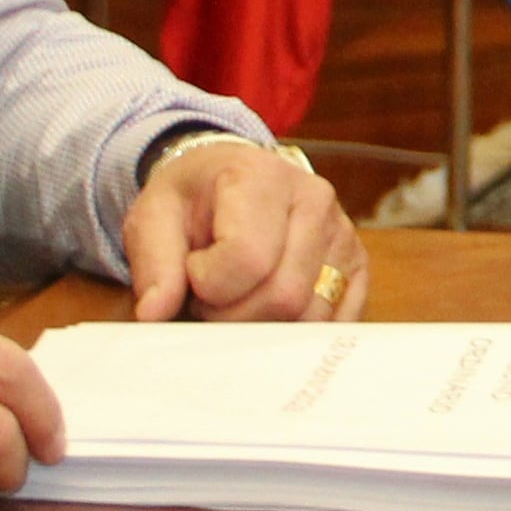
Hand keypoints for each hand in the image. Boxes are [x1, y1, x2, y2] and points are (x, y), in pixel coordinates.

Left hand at [121, 135, 367, 323]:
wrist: (228, 180)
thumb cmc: (193, 199)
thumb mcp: (154, 217)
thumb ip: (154, 264)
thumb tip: (153, 314)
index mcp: (261, 177)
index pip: (246, 258)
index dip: (208, 285)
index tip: (193, 272)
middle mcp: (314, 200)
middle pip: (283, 296)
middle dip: (234, 316)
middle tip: (210, 297)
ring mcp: (343, 233)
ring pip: (311, 316)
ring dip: (265, 327)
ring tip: (239, 299)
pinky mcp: (357, 266)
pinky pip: (337, 322)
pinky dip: (297, 333)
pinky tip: (268, 313)